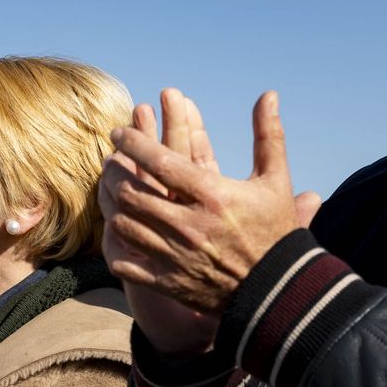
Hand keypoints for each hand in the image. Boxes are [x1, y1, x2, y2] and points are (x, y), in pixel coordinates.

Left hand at [102, 91, 317, 352]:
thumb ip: (268, 135)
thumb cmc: (276, 231)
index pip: (161, 162)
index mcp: (214, 196)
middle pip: (133, 192)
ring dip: (111, 204)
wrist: (279, 292)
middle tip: (109, 160)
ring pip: (124, 224)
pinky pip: (124, 263)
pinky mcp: (168, 283)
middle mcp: (190, 226)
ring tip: (108, 189)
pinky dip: (113, 245)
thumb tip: (268, 94)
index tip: (119, 133)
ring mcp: (176, 257)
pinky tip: (113, 231)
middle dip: (115, 172)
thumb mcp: (276, 180)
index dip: (134, 143)